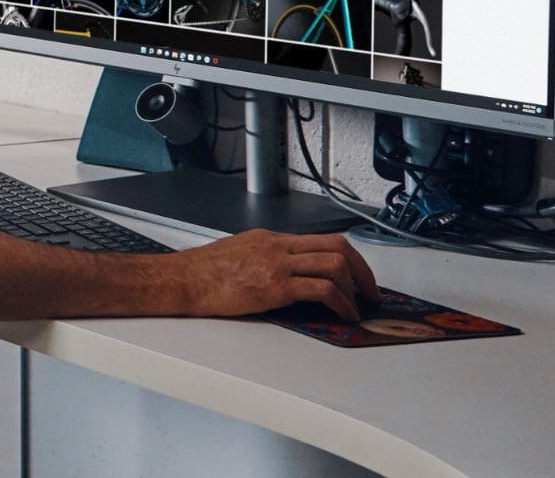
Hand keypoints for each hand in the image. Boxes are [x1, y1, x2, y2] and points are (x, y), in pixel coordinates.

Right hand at [170, 229, 379, 321]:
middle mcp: (279, 247)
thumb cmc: (202, 272)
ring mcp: (278, 264)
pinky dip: (341, 303)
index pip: (322, 240)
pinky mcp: (275, 286)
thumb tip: (287, 274)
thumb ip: (266, 258)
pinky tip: (344, 316)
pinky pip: (321, 290)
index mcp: (271, 239)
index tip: (357, 276)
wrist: (183, 280)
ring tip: (358, 308)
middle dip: (363, 271)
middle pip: (337, 247)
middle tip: (370, 292)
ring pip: (335, 264)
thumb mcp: (239, 252)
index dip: (349, 258)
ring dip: (355, 289)